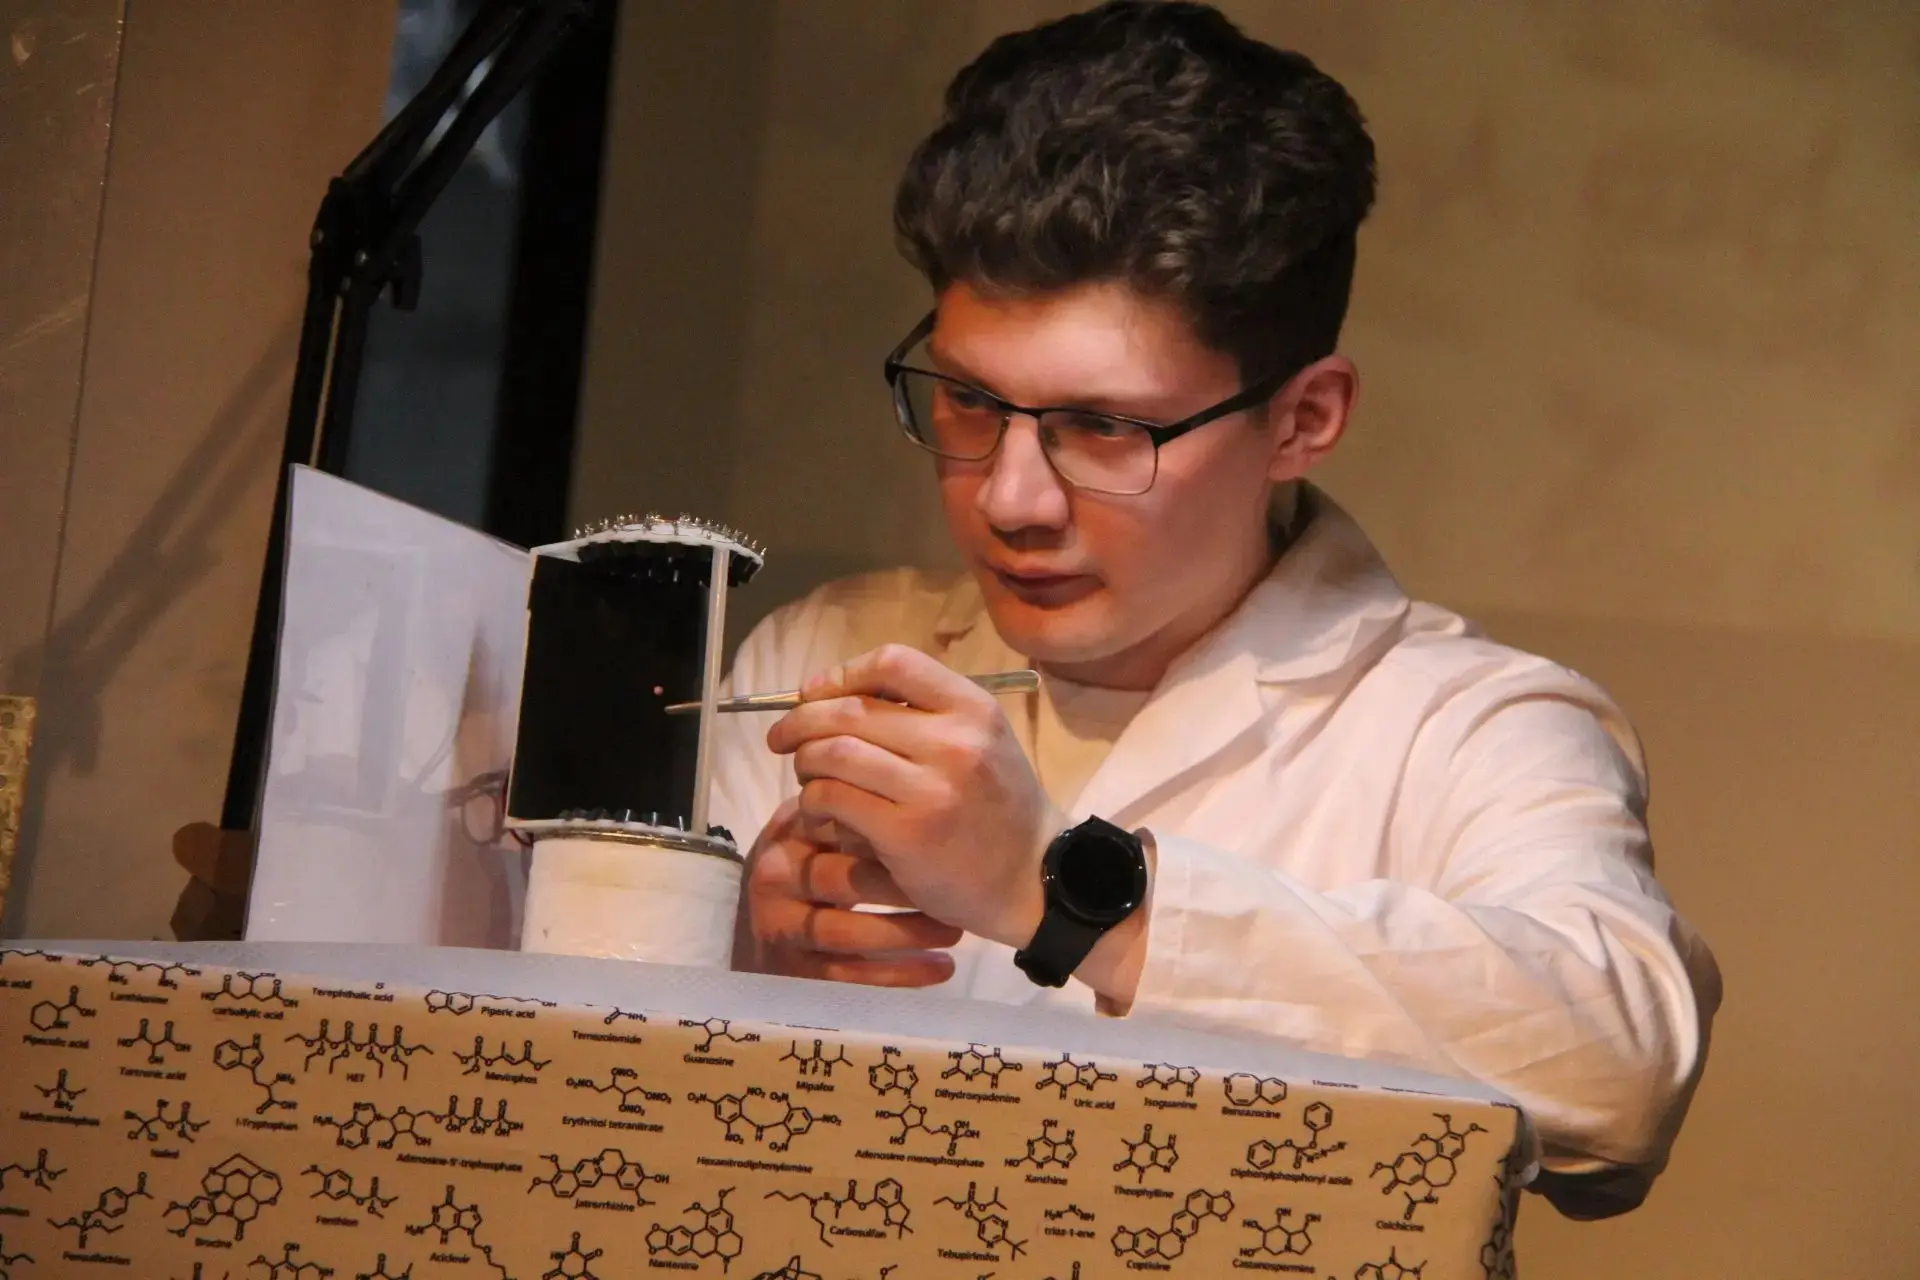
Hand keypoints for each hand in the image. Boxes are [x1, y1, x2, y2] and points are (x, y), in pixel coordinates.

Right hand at [741, 795, 962, 986]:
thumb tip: (925, 779)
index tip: (940, 833)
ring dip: (906, 933)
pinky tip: (942, 968)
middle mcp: (775, 879)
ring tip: (955, 931)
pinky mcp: (792, 971)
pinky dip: (899, 973)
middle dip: (902, 885)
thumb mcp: (824, 830)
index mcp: (788, 834)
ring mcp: (780, 927)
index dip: (887, 833)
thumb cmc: (814, 863)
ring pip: (844, 933)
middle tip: (955, 888)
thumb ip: (857, 807)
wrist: (768, 922)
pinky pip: (848, 976)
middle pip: (840, 880)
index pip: (834, 825)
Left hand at [764, 644, 1064, 948]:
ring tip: (806, 776)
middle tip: (783, 738)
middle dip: (802, 720)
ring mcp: (931, 788)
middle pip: (851, 709)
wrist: (1034, 878)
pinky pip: (834, 798)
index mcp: (973, 708)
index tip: (817, 693)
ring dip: (805, 762)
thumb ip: (926, 713)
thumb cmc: (999, 806)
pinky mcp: (906, 833)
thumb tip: (835, 694)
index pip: (893, 663)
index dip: (843, 673)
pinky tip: (818, 809)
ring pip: (833, 752)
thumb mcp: (982, 741)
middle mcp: (954, 741)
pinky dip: (813, 800)